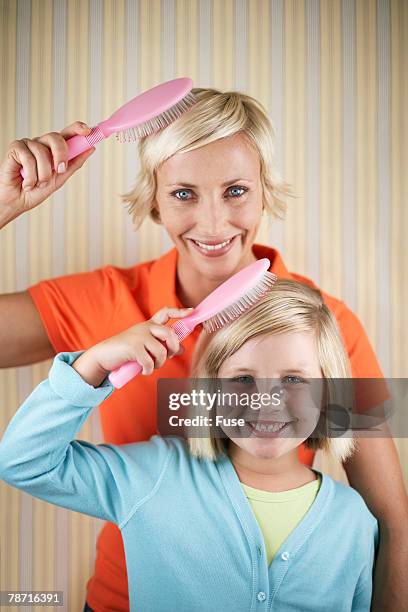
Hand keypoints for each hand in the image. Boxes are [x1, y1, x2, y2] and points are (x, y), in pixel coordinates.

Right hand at [0, 122, 94, 227]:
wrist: (18, 202)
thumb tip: (91, 148)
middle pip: (56, 137)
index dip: (77, 128)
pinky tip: (26, 183)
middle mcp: (41, 144)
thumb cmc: (36, 190)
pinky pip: (28, 158)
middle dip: (61, 155)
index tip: (88, 131)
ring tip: (37, 183)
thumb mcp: (60, 178)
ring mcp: (28, 144)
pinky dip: (30, 177)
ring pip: (42, 152)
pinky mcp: (15, 148)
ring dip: (43, 175)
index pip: (67, 133)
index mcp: (53, 149)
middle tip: (60, 170)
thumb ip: (74, 163)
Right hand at [72, 307, 193, 386]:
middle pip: (170, 334)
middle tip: (167, 357)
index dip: (180, 311)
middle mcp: (145, 327)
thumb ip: (163, 346)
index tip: (192, 310)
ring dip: (159, 364)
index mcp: (149, 325)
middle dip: (174, 348)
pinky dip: (148, 370)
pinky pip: (150, 362)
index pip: (166, 312)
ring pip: (162, 351)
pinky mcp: (133, 347)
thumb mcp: (146, 346)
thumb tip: (183, 349)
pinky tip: (143, 371)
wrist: (104, 355)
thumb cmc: (126, 352)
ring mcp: (139, 336)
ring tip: (151, 366)